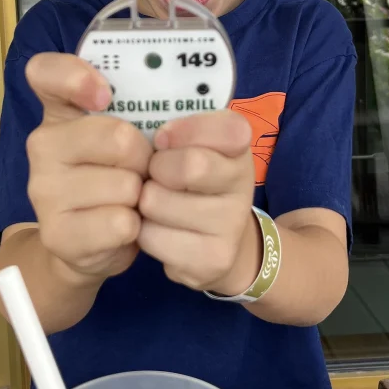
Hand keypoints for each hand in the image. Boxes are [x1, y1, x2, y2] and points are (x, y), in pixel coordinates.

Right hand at [25, 54, 151, 284]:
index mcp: (61, 109)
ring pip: (124, 185)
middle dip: (144, 157)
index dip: (76, 77)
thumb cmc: (121, 173)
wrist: (97, 242)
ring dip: (142, 195)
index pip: (46, 72)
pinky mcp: (57, 232)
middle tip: (141, 168)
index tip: (104, 96)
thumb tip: (188, 98)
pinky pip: (119, 222)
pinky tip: (124, 225)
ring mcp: (44, 189)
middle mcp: (43, 144)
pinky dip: (134, 227)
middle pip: (117, 137)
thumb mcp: (132, 133)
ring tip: (131, 199)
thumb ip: (144, 106)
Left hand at [137, 110, 258, 294]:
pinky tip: (160, 230)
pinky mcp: (213, 260)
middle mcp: (244, 184)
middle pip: (191, 165)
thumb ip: (179, 129)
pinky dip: (145, 233)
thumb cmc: (194, 181)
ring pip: (159, 203)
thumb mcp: (194, 145)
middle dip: (156, 168)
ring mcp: (231, 225)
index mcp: (239, 147)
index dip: (186, 130)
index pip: (227, 128)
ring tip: (156, 203)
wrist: (224, 241)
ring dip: (144, 202)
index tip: (164, 139)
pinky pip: (153, 238)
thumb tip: (159, 137)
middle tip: (154, 175)